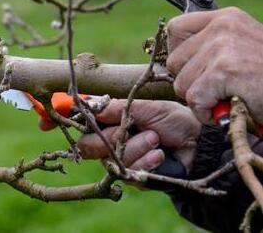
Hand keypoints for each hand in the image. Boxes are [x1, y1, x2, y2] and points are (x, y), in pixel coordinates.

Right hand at [77, 99, 200, 172]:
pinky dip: (145, 161)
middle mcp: (110, 143)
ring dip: (135, 147)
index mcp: (110, 123)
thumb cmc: (174, 121)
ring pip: (111, 159)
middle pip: (88, 146)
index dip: (85, 124)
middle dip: (111, 137)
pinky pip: (128, 172)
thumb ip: (119, 107)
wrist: (199, 144)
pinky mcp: (133, 178)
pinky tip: (159, 155)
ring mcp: (120, 161)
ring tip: (156, 139)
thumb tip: (91, 104)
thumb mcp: (148, 108)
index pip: (84, 127)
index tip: (94, 119)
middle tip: (130, 130)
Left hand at [166, 7, 262, 124]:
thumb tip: (173, 62)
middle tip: (217, 90)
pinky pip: (194, 99)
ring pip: (181, 83)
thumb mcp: (242, 47)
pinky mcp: (224, 71)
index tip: (194, 69)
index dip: (179, 55)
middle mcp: (222, 27)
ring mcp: (222, 47)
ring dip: (200, 99)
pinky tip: (227, 108)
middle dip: (191, 82)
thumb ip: (211, 46)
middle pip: (174, 61)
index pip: (175, 29)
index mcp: (226, 18)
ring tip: (227, 98)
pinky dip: (207, 112)